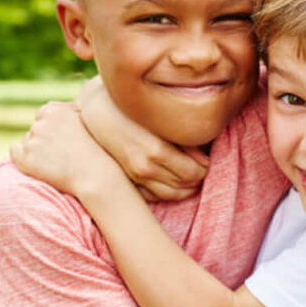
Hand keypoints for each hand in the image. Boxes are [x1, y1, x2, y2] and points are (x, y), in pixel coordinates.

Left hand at [10, 101, 125, 199]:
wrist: (94, 174)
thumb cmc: (94, 148)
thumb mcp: (84, 119)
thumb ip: (65, 110)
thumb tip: (49, 107)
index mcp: (53, 110)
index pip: (43, 115)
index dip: (53, 129)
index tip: (64, 141)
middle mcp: (40, 123)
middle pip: (35, 129)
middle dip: (45, 139)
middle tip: (62, 153)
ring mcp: (32, 141)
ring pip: (27, 141)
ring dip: (36, 150)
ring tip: (57, 162)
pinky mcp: (25, 159)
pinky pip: (15, 152)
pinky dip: (22, 157)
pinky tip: (38, 165)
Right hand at [77, 77, 207, 201]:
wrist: (99, 113)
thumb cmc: (134, 109)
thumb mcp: (162, 119)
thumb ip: (186, 140)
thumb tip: (205, 160)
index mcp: (158, 150)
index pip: (195, 172)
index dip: (205, 167)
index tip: (207, 159)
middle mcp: (146, 168)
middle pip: (186, 185)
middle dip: (198, 177)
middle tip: (201, 166)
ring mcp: (136, 177)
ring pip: (172, 195)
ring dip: (186, 187)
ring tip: (190, 174)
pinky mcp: (129, 181)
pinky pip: (156, 196)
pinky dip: (168, 191)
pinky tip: (172, 179)